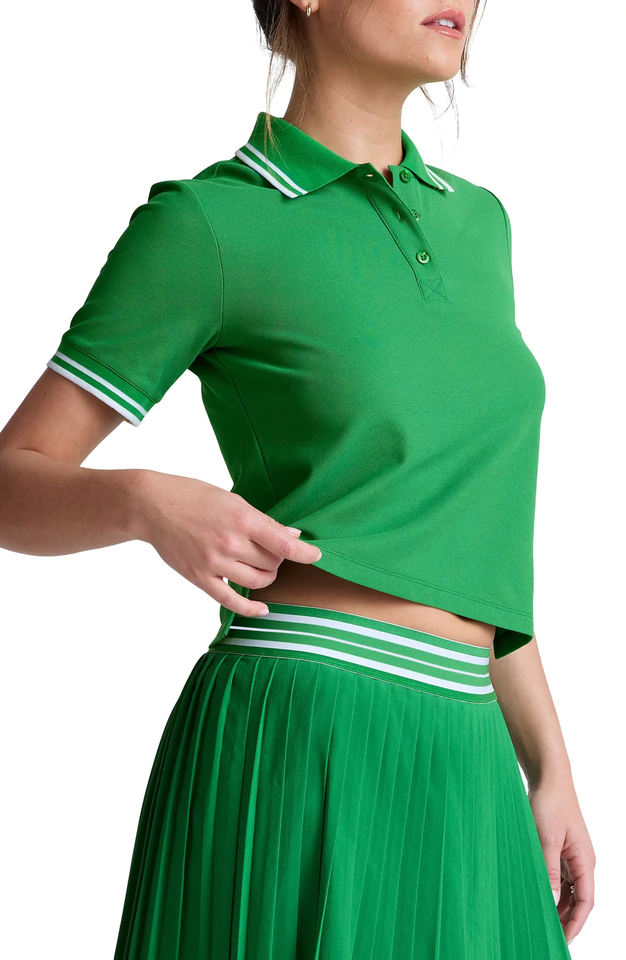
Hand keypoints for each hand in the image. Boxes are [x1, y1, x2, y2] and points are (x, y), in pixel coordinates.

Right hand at [136, 471, 321, 615]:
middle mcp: (230, 542)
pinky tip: (263, 609)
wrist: (152, 506)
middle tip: (270, 550)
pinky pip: (231, 601)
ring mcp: (214, 562)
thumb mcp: (233, 500)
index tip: (317, 556)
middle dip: (278, 559)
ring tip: (261, 566)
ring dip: (267, 576)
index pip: (283, 543)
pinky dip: (251, 608)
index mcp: (242, 518)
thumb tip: (293, 536)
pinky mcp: (200, 577)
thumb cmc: (194, 496)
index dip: (305, 553)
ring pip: (258, 581)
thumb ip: (263, 521)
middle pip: (272, 563)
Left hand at [528, 778, 595, 946]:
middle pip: (577, 899)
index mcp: (585, 860)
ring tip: (540, 919)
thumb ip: (550, 870)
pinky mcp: (558, 848)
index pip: (586, 901)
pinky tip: (536, 895)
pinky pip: (557, 876)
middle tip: (546, 934)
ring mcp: (570, 855)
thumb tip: (553, 901)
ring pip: (567, 889)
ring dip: (557, 905)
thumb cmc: (549, 803)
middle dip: (566, 918)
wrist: (547, 777)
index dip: (576, 923)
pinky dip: (550, 888)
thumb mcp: (547, 838)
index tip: (563, 939)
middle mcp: (581, 861)